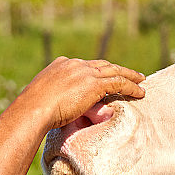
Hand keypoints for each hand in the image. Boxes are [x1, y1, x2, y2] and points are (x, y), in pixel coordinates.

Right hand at [15, 57, 145, 130]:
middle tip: (131, 74)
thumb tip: (55, 109)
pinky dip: (131, 87)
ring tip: (141, 81)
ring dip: (130, 76)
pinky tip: (140, 92)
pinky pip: (119, 83)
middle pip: (103, 65)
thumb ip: (55, 97)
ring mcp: (85, 72)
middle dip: (118, 69)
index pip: (86, 66)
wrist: (33, 109)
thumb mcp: (44, 98)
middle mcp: (75, 64)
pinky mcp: (94, 84)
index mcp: (62, 64)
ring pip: (115, 71)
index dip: (100, 71)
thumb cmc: (33, 110)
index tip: (108, 76)